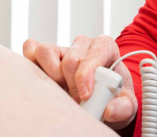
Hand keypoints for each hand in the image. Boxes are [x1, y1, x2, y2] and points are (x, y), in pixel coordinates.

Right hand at [22, 35, 136, 129]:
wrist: (103, 98)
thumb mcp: (126, 105)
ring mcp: (63, 48)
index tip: (86, 95)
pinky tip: (44, 82)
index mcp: (106, 48)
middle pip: (70, 58)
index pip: (94, 53)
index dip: (87, 74)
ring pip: (46, 51)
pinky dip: (32, 64)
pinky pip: (30, 49)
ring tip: (61, 90)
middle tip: (77, 101)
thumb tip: (108, 110)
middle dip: (72, 84)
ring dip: (50, 74)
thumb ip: (122, 108)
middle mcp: (83, 44)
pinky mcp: (45, 56)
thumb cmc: (114, 96)